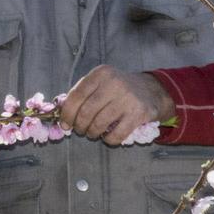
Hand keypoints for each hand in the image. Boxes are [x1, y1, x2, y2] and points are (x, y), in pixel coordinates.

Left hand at [60, 66, 174, 145]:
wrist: (151, 91)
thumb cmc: (117, 89)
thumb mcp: (100, 83)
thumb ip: (82, 94)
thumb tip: (62, 117)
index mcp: (101, 73)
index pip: (76, 96)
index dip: (67, 113)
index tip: (65, 124)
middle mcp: (114, 83)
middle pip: (86, 112)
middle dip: (79, 125)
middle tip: (80, 130)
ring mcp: (128, 98)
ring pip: (99, 124)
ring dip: (92, 133)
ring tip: (92, 133)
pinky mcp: (139, 114)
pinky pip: (116, 134)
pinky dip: (108, 139)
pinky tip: (107, 137)